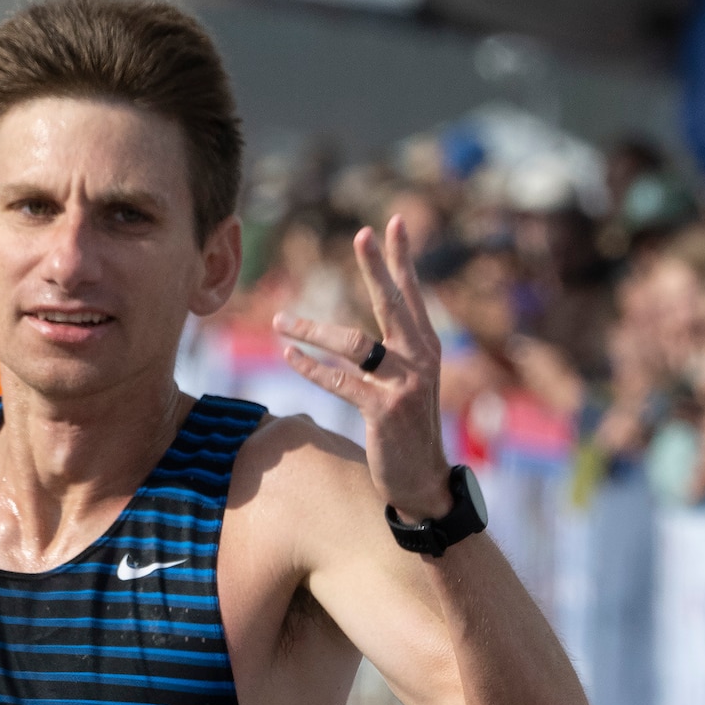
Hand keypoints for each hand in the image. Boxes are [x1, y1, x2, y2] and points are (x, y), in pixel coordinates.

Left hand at [273, 217, 451, 520]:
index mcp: (426, 348)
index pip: (411, 295)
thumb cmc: (408, 431)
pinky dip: (311, 368)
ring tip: (279, 320)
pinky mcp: (384, 410)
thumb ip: (392, 356)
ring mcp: (404, 385)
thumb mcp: (409, 387)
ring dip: (312, 329)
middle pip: (392, 304)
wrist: (422, 481)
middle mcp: (420, 360)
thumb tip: (364, 336)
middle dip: (377, 267)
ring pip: (354, 343)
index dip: (401, 259)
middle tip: (361, 233)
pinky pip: (340, 381)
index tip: (391, 222)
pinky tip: (288, 355)